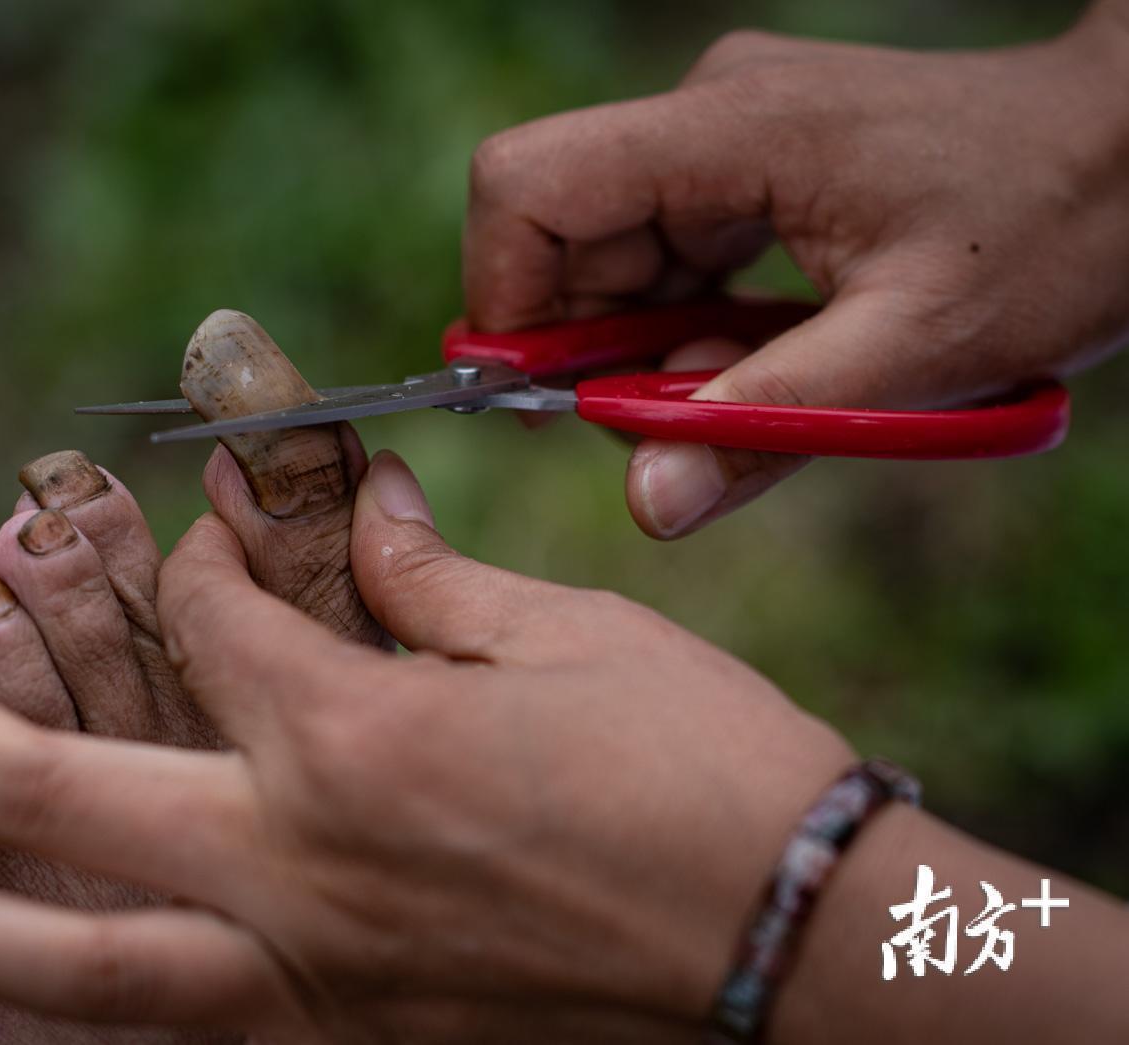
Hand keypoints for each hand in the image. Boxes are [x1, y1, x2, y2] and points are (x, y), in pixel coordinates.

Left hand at [0, 451, 852, 1040]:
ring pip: (66, 962)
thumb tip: (353, 510)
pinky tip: (21, 969)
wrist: (802, 950)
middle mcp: (302, 868)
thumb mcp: (566, 638)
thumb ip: (423, 579)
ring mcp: (314, 980)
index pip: (214, 618)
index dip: (208, 550)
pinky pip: (177, 1029)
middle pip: (55, 788)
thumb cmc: (705, 768)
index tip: (224, 527)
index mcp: (357, 740)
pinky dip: (78, 998)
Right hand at [464, 3, 1128, 537]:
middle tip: (667, 425)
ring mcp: (725, 134)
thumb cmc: (1049, 232)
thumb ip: (763, 430)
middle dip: (586, 348)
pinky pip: (663, 256)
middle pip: (558, 234)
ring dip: (643, 348)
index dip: (501, 298)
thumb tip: (646, 503)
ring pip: (606, 255)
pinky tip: (756, 358)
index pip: (528, 185)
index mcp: (733, 131)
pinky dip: (684, 328)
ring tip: (746, 390)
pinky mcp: (745, 164)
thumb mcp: (910, 356)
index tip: (532, 396)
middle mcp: (708, 114)